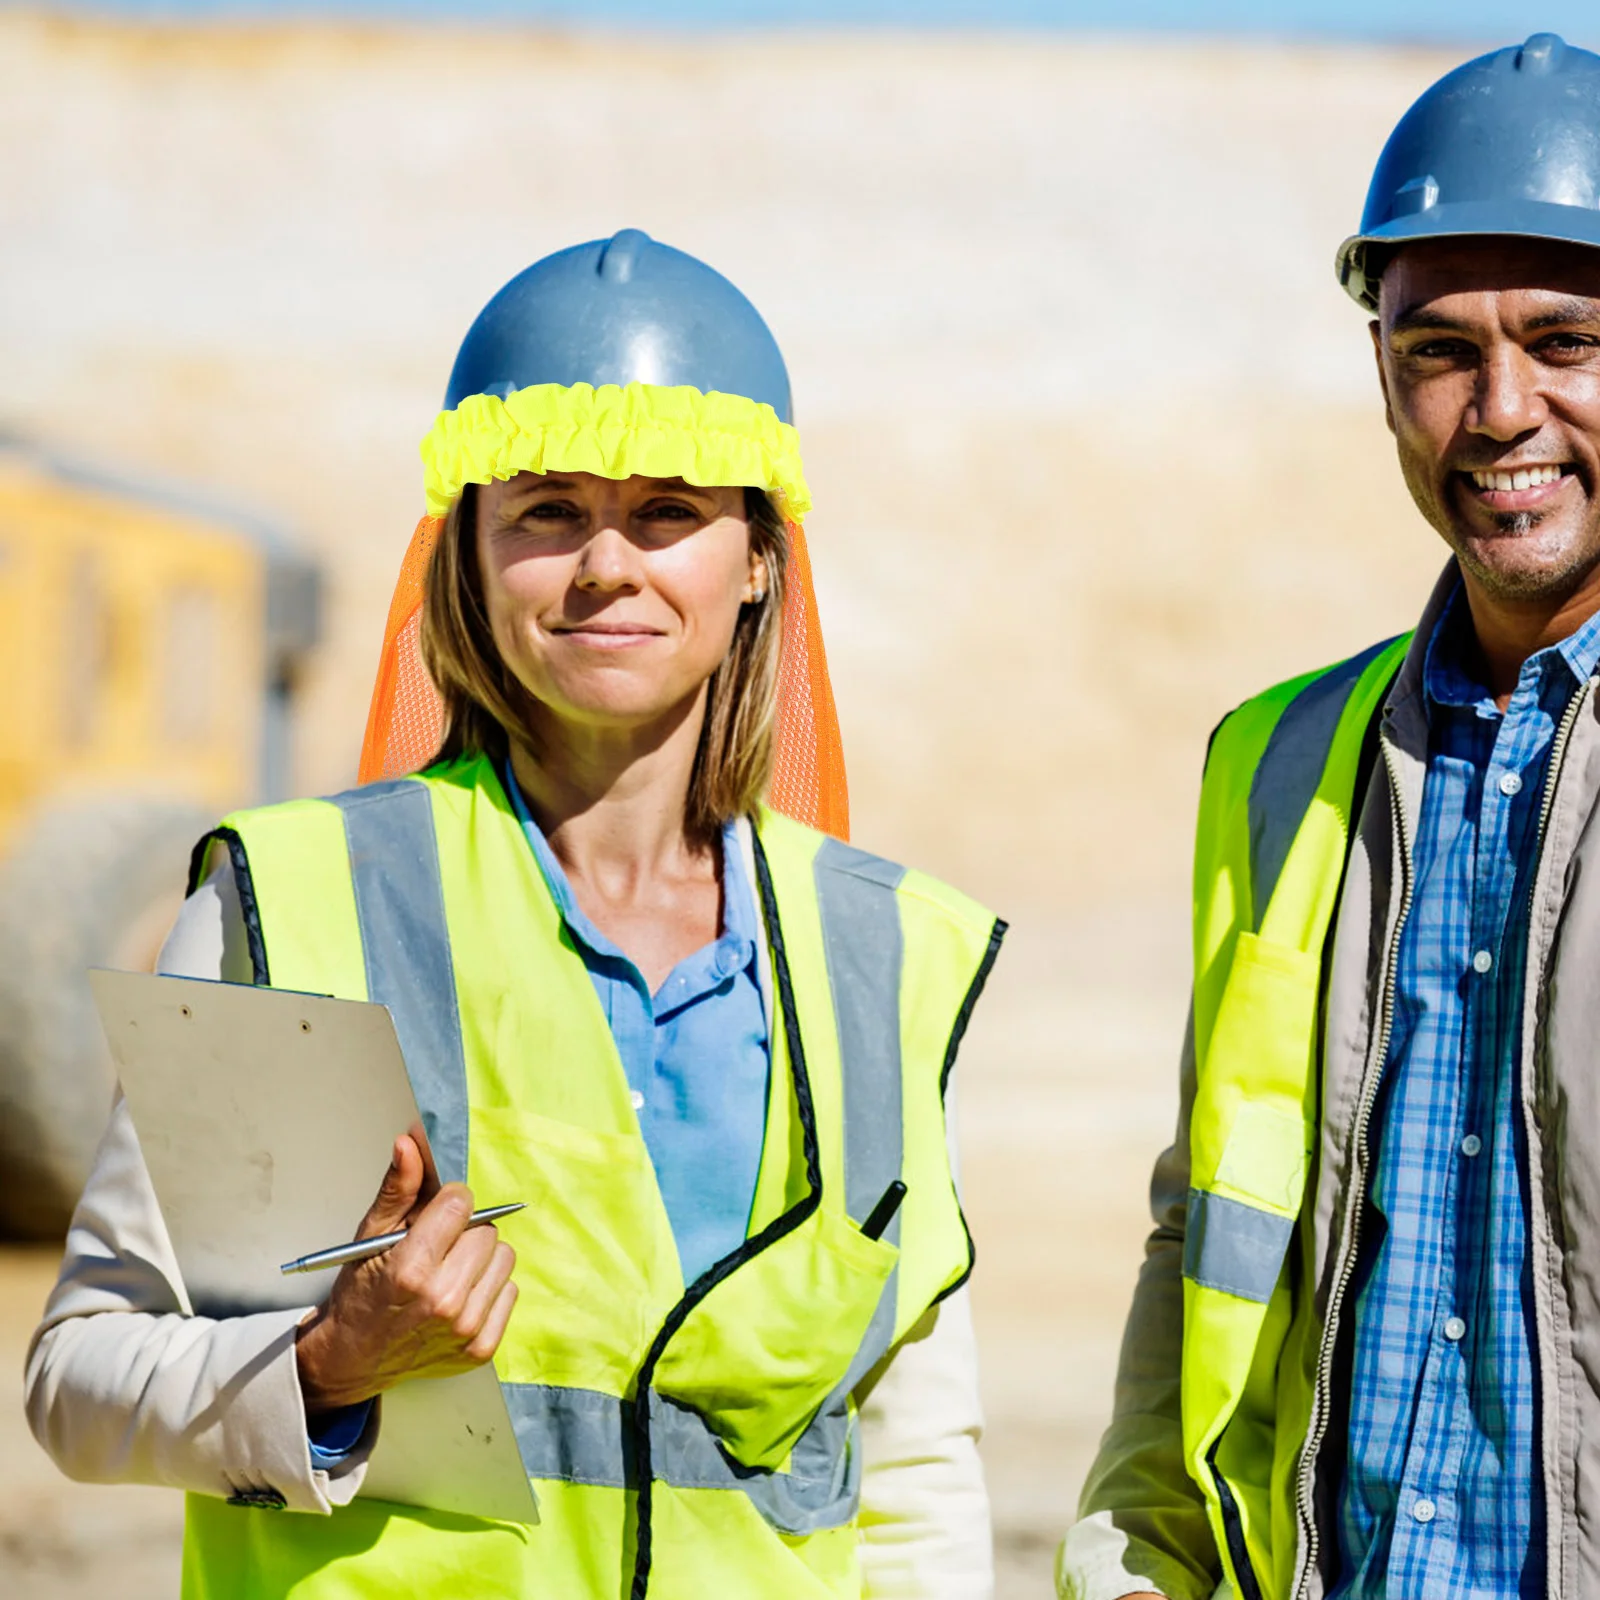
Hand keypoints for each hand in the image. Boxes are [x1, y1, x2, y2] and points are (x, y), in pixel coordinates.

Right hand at [294, 1134, 517, 1413]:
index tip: (434, 1217)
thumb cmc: (362, 1293)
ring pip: (503, 1258)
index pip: (461, 1203)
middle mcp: (443, 1301)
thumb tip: (411, 1143)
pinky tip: (459, 1297)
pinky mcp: (481, 1348)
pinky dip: (489, 1289)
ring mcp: (465, 1329)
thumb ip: (397, 1188)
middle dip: (464, 1232)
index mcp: (412, 1269)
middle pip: (486, 1231)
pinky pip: (510, 1291)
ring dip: (480, 1260)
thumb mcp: (370, 1236)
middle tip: (437, 1251)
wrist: (354, 1358)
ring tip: (448, 1273)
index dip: (448, 1204)